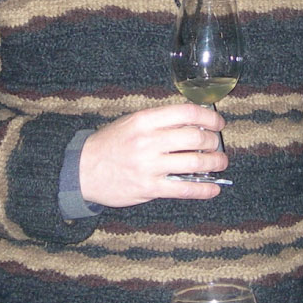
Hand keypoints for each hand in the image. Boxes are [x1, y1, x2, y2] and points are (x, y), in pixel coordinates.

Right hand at [79, 103, 227, 206]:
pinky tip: (213, 189)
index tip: (218, 123)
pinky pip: (184, 189)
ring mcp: (149, 166)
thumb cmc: (110, 144)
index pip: (187, 113)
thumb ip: (160, 121)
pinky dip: (203, 190)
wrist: (82, 170)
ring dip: (214, 163)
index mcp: (145, 120)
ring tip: (220, 163)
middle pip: (195, 138)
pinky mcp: (149, 188)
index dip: (209, 117)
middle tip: (217, 145)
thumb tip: (194, 122)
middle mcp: (149, 141)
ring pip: (195, 163)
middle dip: (214, 142)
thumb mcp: (132, 122)